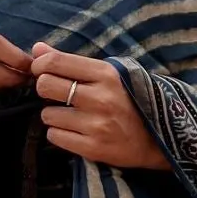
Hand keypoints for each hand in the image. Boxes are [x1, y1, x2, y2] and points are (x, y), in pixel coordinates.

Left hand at [31, 45, 168, 170]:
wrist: (159, 138)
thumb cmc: (129, 100)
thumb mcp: (108, 74)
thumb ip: (71, 61)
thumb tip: (37, 49)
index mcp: (106, 74)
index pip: (56, 62)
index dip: (40, 65)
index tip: (41, 70)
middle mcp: (101, 98)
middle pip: (45, 86)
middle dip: (44, 89)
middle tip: (55, 94)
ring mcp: (97, 125)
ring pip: (47, 114)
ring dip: (54, 115)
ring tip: (71, 116)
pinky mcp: (93, 148)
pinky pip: (55, 136)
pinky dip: (60, 134)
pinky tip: (75, 131)